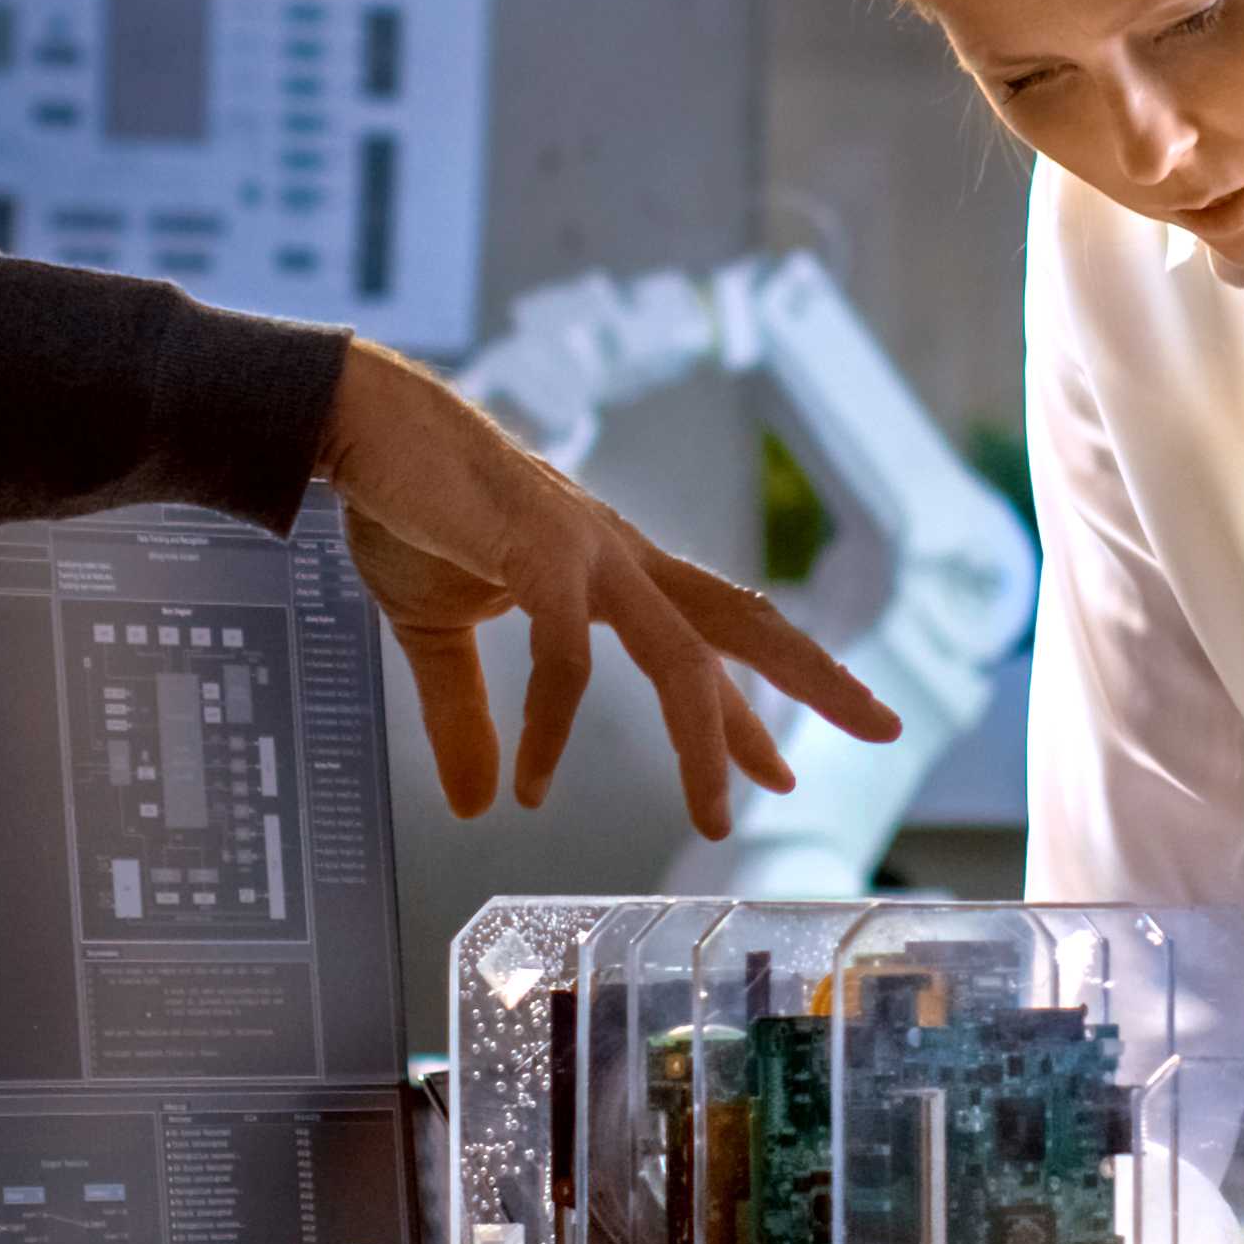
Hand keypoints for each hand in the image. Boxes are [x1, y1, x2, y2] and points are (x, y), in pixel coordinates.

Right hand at [318, 342, 900, 837]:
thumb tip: (478, 806)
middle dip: (817, 677)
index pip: (704, 643)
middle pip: (743, 621)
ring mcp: (588, 551)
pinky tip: (533, 782)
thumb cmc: (407, 509)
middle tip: (886, 726)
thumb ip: (465, 715)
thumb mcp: (440, 630)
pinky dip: (555, 727)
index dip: (745, 710)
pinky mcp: (539, 552)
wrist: (357, 425)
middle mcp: (620, 557)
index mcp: (610, 569)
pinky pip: (567, 657)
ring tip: (716, 817)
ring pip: (683, 652)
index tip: (782, 767)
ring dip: (708, 739)